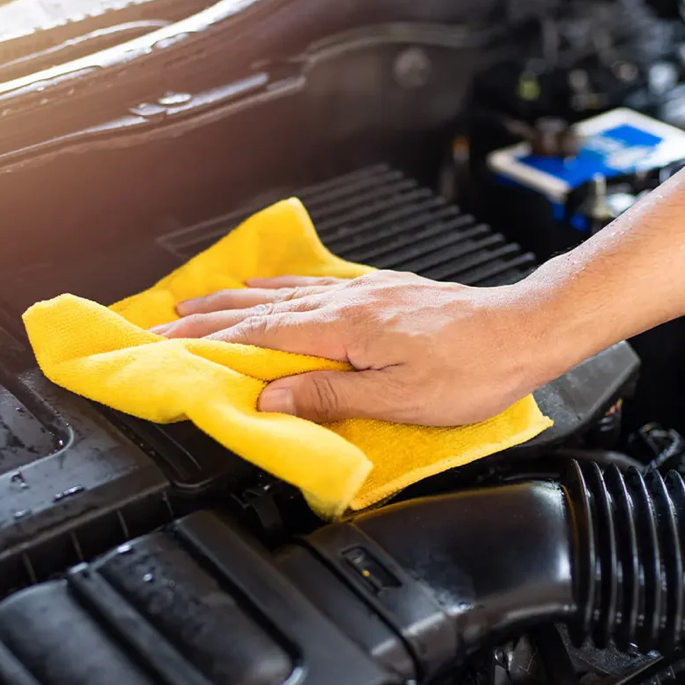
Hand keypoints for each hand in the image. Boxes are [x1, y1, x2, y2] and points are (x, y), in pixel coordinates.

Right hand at [150, 270, 561, 424]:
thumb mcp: (397, 398)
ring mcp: (363, 293)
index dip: (208, 341)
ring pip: (283, 292)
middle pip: (260, 307)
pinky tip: (272, 287)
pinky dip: (278, 287)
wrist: (521, 330)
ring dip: (235, 298)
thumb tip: (270, 396)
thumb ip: (329, 394)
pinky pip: (312, 286)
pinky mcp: (381, 293)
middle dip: (207, 315)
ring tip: (198, 299)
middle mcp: (346, 302)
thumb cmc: (469, 371)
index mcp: (342, 328)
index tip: (167, 344)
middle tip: (163, 321)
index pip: (258, 335)